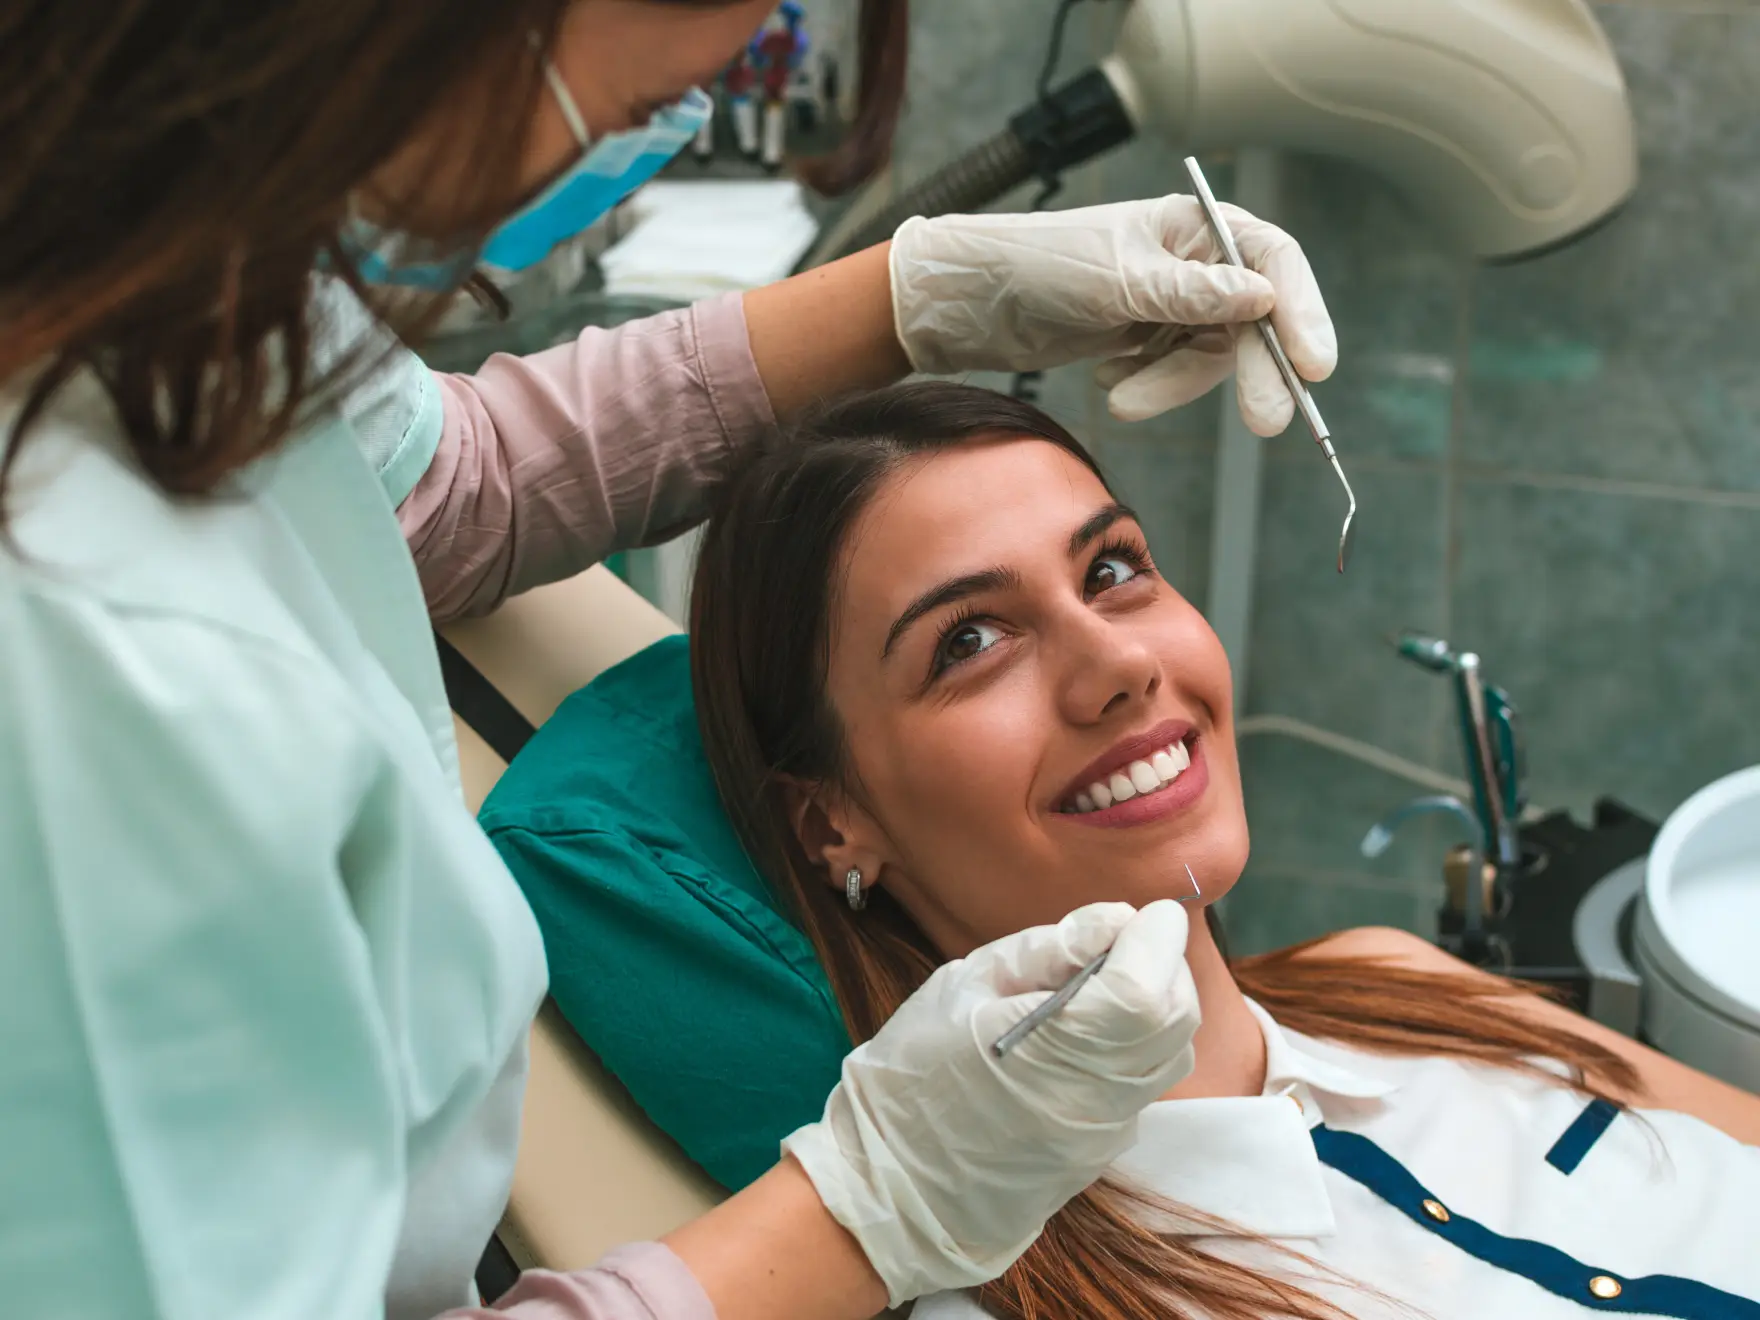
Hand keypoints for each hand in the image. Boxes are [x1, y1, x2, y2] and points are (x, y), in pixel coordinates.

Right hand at [781, 900, 1199, 1305]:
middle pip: (1175, 1019)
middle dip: (1163, 965)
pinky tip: (1086, 1034)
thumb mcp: (963, 986)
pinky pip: (1143, 1084)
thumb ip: (1046, 950)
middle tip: (1120, 942)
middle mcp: (1094, 1100)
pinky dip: (1136, 1044)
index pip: (1144, 990)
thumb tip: (1116, 919)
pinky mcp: (1102, 1152)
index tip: (1144, 913)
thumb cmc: (912, 1073)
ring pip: (1170, 1053)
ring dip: (1155, 1005)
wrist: (894, 1186)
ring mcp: (1104, 1134)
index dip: (1156, 940)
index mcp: (1050, 1051)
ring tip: (1101, 985)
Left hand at [888, 195, 1336, 434]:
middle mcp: (1195, 260)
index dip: (1302, 312)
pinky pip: (1174, 374)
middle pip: (1254, 320)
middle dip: (1255, 371)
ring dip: (1172, 386)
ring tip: (1118, 399)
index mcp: (1196, 224)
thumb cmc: (1042, 267)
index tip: (1315, 365)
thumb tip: (1264, 298)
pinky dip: (1148, 386)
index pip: (1273, 261)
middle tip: (1266, 423)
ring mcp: (1173, 303)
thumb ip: (1192, 294)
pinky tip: (1106, 377)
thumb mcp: (1119, 282)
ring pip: (1210, 358)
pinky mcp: (1148, 339)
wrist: (973, 302)